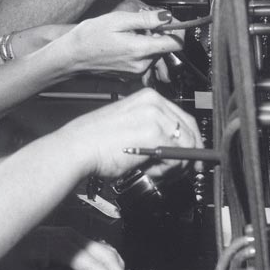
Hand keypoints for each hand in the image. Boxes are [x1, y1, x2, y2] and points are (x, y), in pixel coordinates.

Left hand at [0, 226, 127, 269]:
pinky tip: (109, 264)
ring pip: (100, 246)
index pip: (92, 265)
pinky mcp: (66, 235)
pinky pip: (92, 243)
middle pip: (102, 254)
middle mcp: (67, 237)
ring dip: (114, 263)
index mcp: (60, 246)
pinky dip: (105, 255)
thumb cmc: (6, 253)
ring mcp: (68, 234)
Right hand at [61, 9, 183, 75]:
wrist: (71, 57)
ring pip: (154, 56)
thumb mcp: (117, 20)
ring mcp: (135, 73)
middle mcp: (142, 65)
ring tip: (130, 36)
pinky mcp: (129, 77)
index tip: (168, 23)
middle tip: (140, 26)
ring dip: (148, 45)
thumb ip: (145, 19)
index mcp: (141, 50)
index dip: (176, 30)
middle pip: (165, 49)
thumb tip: (166, 17)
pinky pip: (144, 63)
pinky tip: (125, 46)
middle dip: (158, 36)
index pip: (176, 44)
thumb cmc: (89, 37)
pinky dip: (140, 53)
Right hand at [64, 86, 202, 181]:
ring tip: (154, 172)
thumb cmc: (95, 143)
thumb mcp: (129, 128)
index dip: (191, 140)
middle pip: (190, 130)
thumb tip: (178, 150)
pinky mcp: (155, 134)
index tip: (193, 155)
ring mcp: (156, 116)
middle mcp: (154, 102)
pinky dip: (167, 170)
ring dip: (174, 165)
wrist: (76, 149)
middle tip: (184, 171)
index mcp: (147, 97)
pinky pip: (177, 156)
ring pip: (186, 145)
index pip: (182, 117)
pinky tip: (149, 171)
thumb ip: (154, 133)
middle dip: (190, 154)